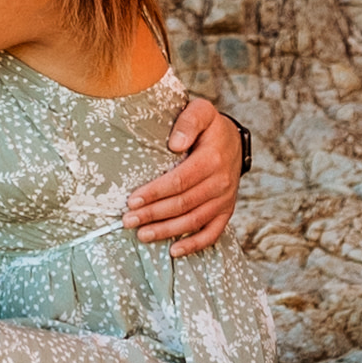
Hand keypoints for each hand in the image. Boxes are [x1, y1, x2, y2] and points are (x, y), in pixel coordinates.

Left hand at [127, 92, 245, 257]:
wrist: (234, 140)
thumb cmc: (209, 126)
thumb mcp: (201, 111)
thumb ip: (188, 122)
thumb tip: (174, 144)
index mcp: (212, 159)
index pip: (180, 181)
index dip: (155, 193)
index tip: (132, 201)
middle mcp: (221, 182)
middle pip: (183, 204)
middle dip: (153, 214)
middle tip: (127, 221)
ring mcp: (225, 199)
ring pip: (194, 220)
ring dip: (167, 231)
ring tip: (142, 235)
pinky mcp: (226, 211)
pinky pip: (212, 233)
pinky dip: (194, 244)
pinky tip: (173, 251)